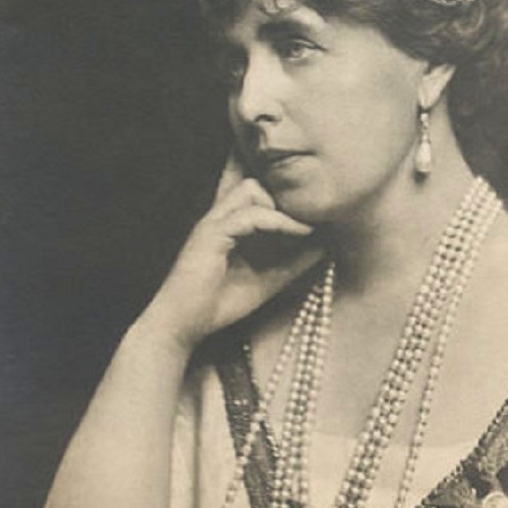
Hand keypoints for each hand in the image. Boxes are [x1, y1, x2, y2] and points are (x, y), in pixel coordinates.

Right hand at [140, 157, 323, 351]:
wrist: (183, 325)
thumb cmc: (219, 304)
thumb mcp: (269, 281)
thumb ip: (293, 263)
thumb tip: (324, 246)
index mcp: (229, 224)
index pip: (252, 189)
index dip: (280, 191)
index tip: (313, 208)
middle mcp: (220, 217)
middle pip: (254, 181)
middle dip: (283, 194)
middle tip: (311, 215)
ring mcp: (213, 223)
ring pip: (252, 189)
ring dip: (282, 206)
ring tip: (306, 227)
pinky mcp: (212, 234)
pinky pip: (251, 215)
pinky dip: (279, 222)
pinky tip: (300, 234)